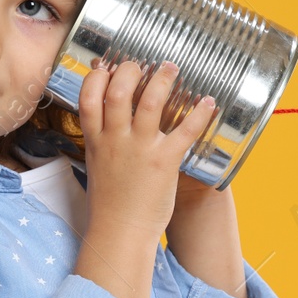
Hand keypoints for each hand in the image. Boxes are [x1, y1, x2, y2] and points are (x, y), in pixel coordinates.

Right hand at [78, 58, 216, 239]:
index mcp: (96, 140)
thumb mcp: (95, 163)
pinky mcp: (164, 161)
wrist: (121, 232)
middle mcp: (116, 139)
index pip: (89, 95)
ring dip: (164, 80)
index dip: (98, 76)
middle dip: (131, 69)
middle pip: (119, 90)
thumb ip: (101, 139)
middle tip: (142, 65)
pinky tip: (208, 102)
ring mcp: (140, 149)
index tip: (108, 69)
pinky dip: (199, 114)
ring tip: (171, 69)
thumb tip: (106, 120)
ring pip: (150, 102)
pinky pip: (185, 131)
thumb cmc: (109, 202)